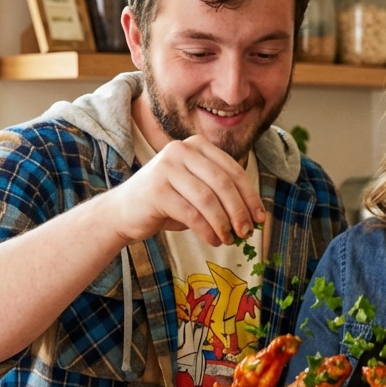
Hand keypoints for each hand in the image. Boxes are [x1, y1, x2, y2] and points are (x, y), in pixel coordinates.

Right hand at [106, 135, 265, 246]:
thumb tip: (254, 217)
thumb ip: (222, 196)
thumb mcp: (198, 192)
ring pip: (208, 199)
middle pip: (223, 183)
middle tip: (247, 232)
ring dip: (224, 223)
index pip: (233, 170)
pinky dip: (207, 230)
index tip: (260, 218)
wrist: (125, 212)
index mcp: (197, 145)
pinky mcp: (156, 189)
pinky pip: (192, 213)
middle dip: (240, 211)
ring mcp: (167, 167)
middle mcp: (181, 150)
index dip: (250, 196)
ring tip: (230, 240)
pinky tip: (214, 240)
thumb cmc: (168, 203)